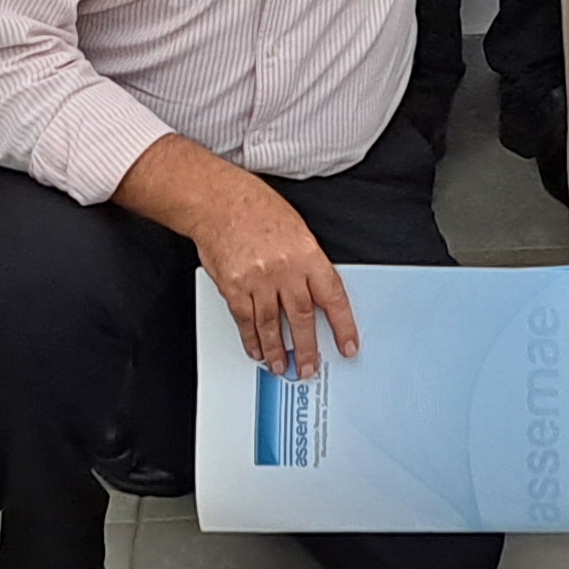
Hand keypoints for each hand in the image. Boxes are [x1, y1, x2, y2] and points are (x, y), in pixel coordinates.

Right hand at [193, 177, 361, 377]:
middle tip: (309, 367)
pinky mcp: (234, 286)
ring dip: (278, 351)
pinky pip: (245, 320)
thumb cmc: (257, 208)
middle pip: (302, 317)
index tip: (348, 346)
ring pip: (272, 325)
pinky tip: (257, 349)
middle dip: (307, 348)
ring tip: (282, 366)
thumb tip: (318, 295)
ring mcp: (258, 279)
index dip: (343, 326)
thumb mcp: (298, 229)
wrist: (219, 201)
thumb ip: (308, 263)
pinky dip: (252, 339)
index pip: (332, 297)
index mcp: (307, 253)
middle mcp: (285, 269)